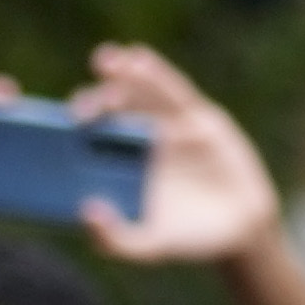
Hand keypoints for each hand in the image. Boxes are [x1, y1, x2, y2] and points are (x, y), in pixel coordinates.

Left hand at [70, 46, 283, 267]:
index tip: (64, 124)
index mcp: (124, 167)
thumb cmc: (189, 239)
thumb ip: (117, 240)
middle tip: (80, 104)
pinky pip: (174, 92)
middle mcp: (143, 141)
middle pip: (114, 110)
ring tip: (104, 60)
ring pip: (141, 94)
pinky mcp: (198, 118)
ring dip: (122, 75)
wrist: (240, 229)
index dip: (78, 129)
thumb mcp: (151, 246)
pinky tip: (138, 58)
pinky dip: (156, 75)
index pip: (94, 140)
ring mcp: (170, 126)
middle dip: (96, 99)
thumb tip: (86, 213)